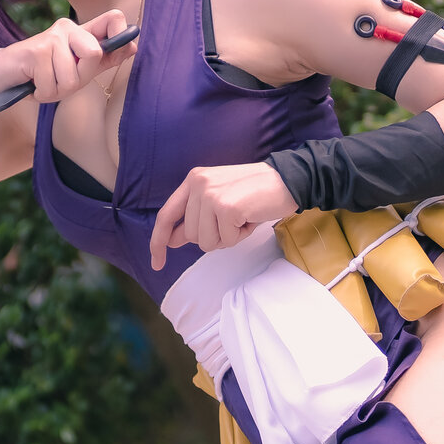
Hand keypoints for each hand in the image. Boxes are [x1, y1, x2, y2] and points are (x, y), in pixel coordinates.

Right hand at [0, 9, 131, 101]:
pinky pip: (51, 85)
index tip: (125, 47)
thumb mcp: (78, 68)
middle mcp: (68, 28)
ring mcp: (51, 37)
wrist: (5, 74)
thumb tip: (133, 47)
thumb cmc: (44, 73)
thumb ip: (104, 59)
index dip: (122, 34)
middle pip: (94, 55)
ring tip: (44, 83)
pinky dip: (42, 93)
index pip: (113, 19)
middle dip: (79, 79)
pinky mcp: (36, 51)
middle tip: (61, 80)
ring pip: (71, 78)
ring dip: (56, 91)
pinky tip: (33, 85)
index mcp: (82, 32)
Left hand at [149, 161, 300, 269]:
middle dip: (214, 236)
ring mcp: (211, 195)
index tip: (156, 262)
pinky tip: (250, 219)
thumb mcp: (219, 201)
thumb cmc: (255, 193)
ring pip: (206, 242)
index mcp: (193, 180)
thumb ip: (195, 218)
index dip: (158, 241)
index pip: (166, 215)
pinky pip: (226, 241)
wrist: (288, 180)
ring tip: (242, 218)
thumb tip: (172, 240)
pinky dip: (241, 236)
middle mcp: (197, 184)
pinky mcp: (226, 208)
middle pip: (190, 236)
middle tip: (234, 219)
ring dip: (227, 237)